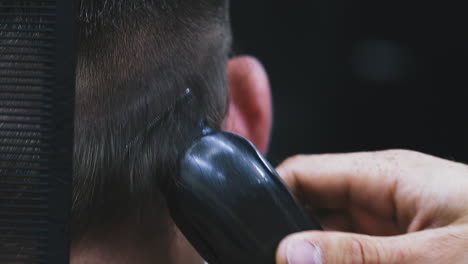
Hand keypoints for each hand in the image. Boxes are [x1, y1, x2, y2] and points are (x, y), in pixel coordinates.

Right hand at [275, 150, 467, 263]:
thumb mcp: (434, 256)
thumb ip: (359, 254)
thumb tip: (293, 252)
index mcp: (385, 174)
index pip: (305, 172)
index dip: (272, 197)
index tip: (257, 233)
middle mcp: (381, 191)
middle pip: (312, 205)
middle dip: (293, 234)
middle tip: (286, 260)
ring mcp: (389, 218)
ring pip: (330, 232)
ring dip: (317, 253)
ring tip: (305, 263)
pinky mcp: (398, 241)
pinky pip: (353, 248)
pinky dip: (338, 259)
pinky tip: (333, 263)